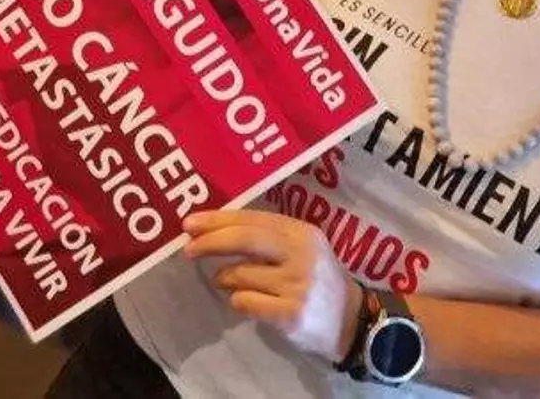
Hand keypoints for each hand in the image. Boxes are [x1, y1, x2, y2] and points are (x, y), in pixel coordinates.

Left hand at [184, 209, 361, 361]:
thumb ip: (267, 237)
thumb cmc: (317, 279)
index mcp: (302, 232)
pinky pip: (245, 301)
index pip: (253, 219)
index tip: (190, 223)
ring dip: (224, 278)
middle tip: (189, 249)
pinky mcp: (290, 314)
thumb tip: (214, 230)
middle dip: (211, 242)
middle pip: (245, 239)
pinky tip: (246, 301)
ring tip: (227, 281)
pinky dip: (237, 300)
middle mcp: (301, 254)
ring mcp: (297, 285)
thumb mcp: (302, 248)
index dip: (218, 220)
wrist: (350, 321)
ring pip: (240, 274)